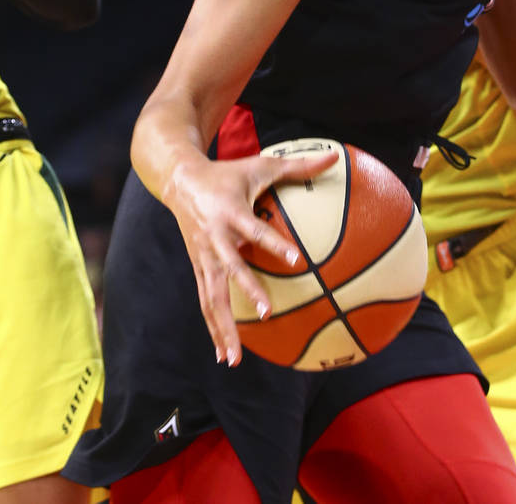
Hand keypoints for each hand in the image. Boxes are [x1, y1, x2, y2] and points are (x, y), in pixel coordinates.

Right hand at [164, 148, 338, 366]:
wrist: (180, 180)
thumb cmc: (228, 173)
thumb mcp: (261, 165)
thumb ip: (298, 165)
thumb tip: (334, 156)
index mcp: (231, 212)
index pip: (255, 231)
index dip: (274, 244)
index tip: (296, 261)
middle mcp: (214, 238)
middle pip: (229, 269)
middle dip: (246, 291)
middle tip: (267, 312)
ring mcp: (203, 256)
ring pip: (211, 296)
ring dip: (222, 327)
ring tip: (234, 360)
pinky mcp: (197, 267)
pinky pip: (205, 301)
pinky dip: (214, 328)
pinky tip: (224, 355)